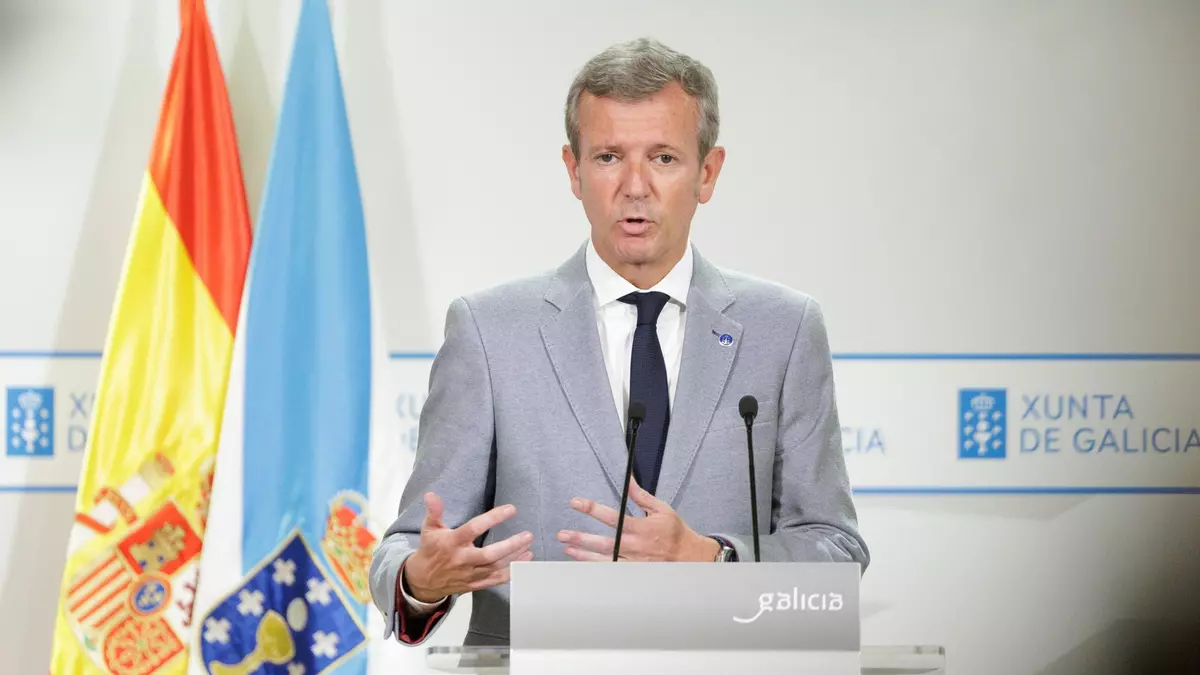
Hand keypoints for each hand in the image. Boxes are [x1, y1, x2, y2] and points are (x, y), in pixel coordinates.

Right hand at [403, 492, 534, 601]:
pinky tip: (524, 562)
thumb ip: (434, 511)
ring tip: (529, 545)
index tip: (511, 509)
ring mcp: (469, 574)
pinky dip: (511, 573)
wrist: (423, 581)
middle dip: (511, 545)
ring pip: (495, 567)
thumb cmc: (430, 550)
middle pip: (489, 554)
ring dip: (515, 558)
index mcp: (452, 543)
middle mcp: (462, 560)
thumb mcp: (429, 528)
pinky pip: (495, 580)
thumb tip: (431, 494)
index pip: (474, 528)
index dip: (493, 518)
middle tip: (528, 535)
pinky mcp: (474, 584)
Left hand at [557, 478, 719, 561]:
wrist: (691, 559)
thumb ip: (641, 496)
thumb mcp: (661, 509)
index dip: (592, 509)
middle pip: (603, 542)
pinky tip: (583, 566)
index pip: (611, 517)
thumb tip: (627, 480)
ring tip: (567, 549)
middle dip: (581, 538)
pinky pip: (612, 573)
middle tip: (562, 534)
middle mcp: (635, 546)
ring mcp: (633, 563)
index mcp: (641, 528)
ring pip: (604, 560)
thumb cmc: (676, 532)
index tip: (575, 503)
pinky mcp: (634, 574)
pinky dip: (596, 570)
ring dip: (584, 555)